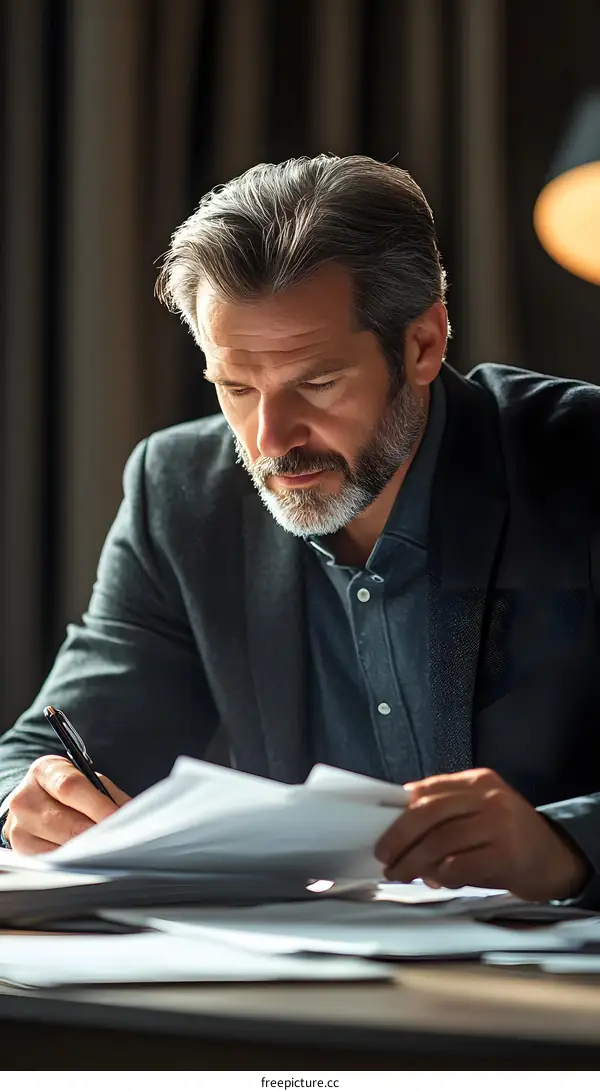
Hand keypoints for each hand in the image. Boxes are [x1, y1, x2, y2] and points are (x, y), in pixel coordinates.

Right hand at [4, 756, 129, 853]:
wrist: (38, 803)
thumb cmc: (68, 791)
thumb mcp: (88, 782)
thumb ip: (108, 795)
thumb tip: (130, 816)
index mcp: (44, 771)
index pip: (70, 787)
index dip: (96, 805)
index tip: (115, 818)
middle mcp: (25, 798)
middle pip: (62, 821)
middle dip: (92, 833)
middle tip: (114, 840)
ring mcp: (18, 827)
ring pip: (56, 845)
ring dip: (83, 851)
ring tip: (103, 850)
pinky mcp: (21, 850)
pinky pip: (50, 861)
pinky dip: (71, 862)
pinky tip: (84, 859)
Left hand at [374, 768, 591, 901]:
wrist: (556, 859)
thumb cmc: (508, 837)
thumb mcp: (480, 811)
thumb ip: (446, 811)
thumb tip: (398, 822)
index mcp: (478, 781)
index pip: (429, 790)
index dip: (399, 812)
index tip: (380, 830)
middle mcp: (488, 798)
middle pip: (429, 813)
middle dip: (399, 837)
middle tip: (384, 857)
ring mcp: (499, 824)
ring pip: (440, 841)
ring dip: (413, 862)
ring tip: (400, 874)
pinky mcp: (506, 855)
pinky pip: (460, 865)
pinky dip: (441, 875)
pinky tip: (437, 881)